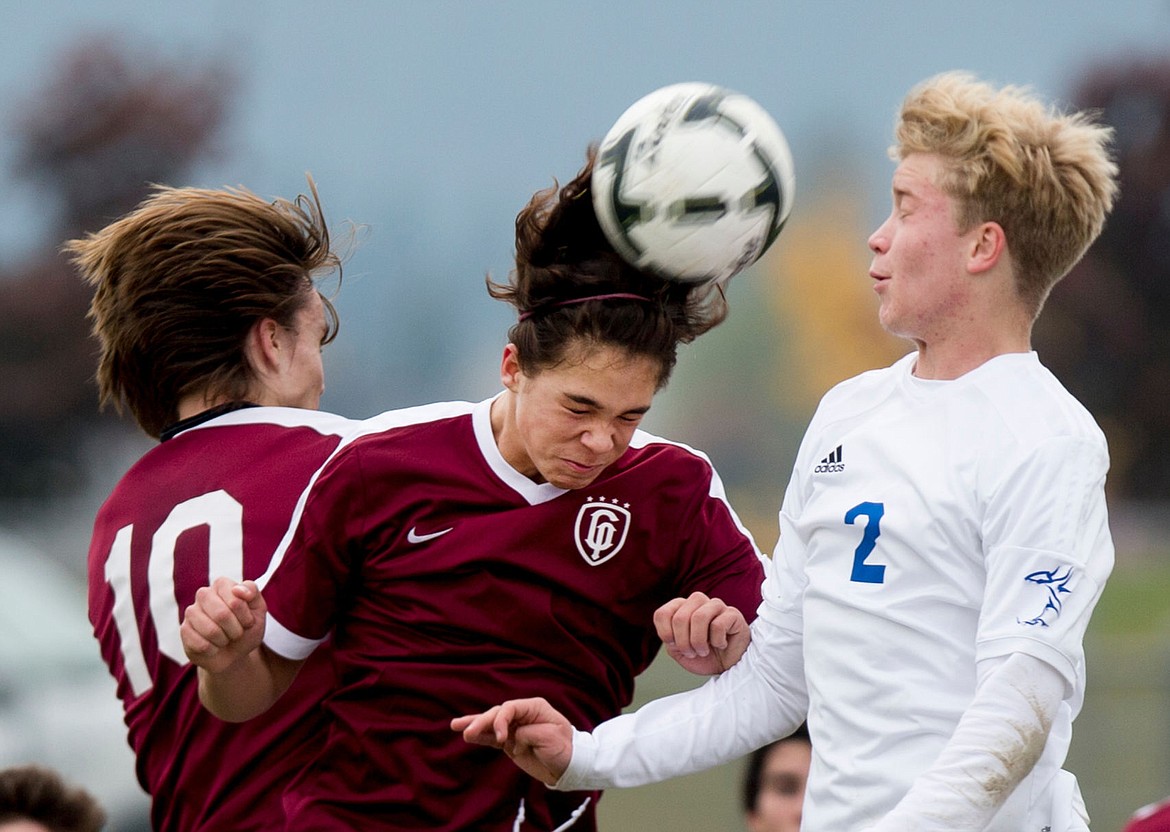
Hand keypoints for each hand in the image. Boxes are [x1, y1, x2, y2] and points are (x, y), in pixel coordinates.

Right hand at [181, 578, 266, 672]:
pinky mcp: (184, 630)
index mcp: (222, 585)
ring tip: (225, 639)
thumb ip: (253, 593)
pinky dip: (213, 650)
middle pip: (222, 614)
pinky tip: (213, 646)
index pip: (235, 598)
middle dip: (235, 629)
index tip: (248, 621)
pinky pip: (201, 644)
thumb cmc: (246, 629)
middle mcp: (204, 594)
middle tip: (237, 633)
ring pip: (211, 630)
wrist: (234, 654)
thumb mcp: (258, 610)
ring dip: (224, 640)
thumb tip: (237, 589)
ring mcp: (191, 612)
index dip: (245, 615)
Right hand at [451, 697, 573, 784]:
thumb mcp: (551, 738)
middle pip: (497, 714)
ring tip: (456, 726)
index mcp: (534, 707)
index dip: (500, 721)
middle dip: (481, 722)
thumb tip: (514, 738)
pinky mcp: (509, 743)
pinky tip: (465, 734)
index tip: (501, 739)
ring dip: (474, 725)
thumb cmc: (564, 748)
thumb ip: (530, 734)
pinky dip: (480, 736)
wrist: (569, 766)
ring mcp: (514, 728)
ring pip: (490, 724)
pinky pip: (491, 738)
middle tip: (467, 732)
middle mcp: (522, 715)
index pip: (510, 708)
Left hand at [654, 591, 750, 674]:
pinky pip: (718, 625)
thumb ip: (670, 639)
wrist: (729, 667)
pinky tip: (722, 644)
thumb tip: (671, 632)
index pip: (662, 614)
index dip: (666, 634)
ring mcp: (715, 605)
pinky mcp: (732, 614)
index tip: (675, 646)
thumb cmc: (705, 657)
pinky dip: (717, 641)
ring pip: (699, 617)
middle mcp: (697, 601)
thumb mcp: (679, 652)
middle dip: (683, 642)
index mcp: (681, 607)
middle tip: (692, 652)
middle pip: (680, 617)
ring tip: (704, 651)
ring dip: (698, 641)